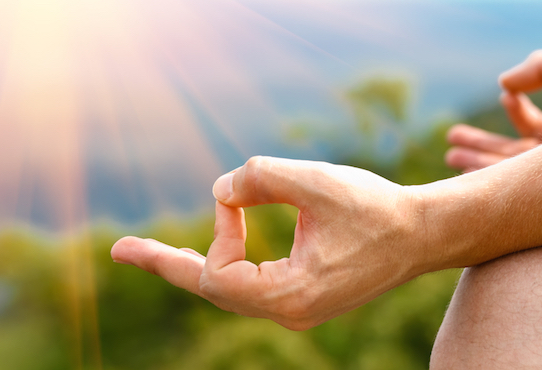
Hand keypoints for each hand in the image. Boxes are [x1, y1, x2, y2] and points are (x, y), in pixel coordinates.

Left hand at [111, 157, 423, 329]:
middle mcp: (289, 312)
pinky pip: (250, 286)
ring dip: (194, 265)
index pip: (219, 275)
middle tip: (120, 251)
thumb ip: (259, 177)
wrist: (421, 234)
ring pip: (230, 290)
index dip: (217, 233)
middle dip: (167, 265)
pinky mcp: (304, 297)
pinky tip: (209, 252)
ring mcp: (297, 309)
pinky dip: (226, 264)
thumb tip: (220, 190)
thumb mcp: (315, 182)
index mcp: (290, 295)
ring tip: (147, 255)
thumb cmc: (375, 207)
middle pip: (211, 290)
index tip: (238, 199)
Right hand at [447, 44, 541, 171]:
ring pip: (509, 173)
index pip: (531, 128)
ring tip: (451, 158)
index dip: (515, 111)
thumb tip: (503, 84)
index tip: (506, 96)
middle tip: (452, 147)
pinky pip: (513, 186)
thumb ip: (536, 68)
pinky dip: (489, 179)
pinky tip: (468, 172)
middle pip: (512, 155)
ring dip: (478, 164)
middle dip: (481, 149)